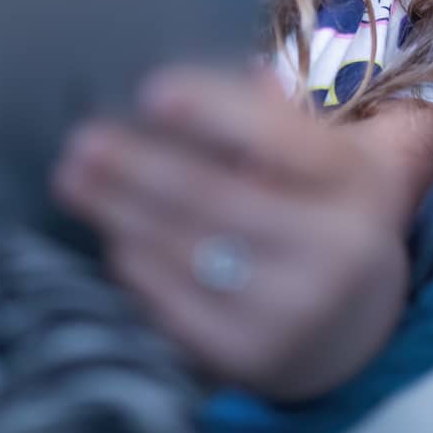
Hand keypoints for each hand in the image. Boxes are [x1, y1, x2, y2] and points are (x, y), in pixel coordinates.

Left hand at [52, 62, 410, 401]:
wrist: (360, 329)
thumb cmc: (327, 213)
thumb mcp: (332, 158)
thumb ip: (281, 117)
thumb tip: (238, 76)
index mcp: (357, 182)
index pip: (277, 140)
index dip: (213, 113)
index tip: (152, 93)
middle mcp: (334, 249)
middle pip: (215, 197)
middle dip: (138, 166)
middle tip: (82, 141)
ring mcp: (293, 309)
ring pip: (184, 250)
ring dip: (118, 210)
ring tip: (72, 179)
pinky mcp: (252, 356)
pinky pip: (174, 302)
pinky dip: (138, 265)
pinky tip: (114, 237)